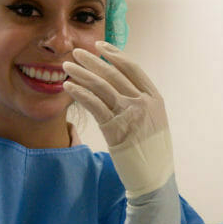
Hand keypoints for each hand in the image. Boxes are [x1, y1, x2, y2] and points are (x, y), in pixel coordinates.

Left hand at [63, 41, 172, 197]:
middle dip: (92, 60)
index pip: (132, 68)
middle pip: (113, 73)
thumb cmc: (153, 152)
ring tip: (67, 66)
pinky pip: (93, 104)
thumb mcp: (154, 121)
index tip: (100, 46)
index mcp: (154, 98)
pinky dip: (79, 93)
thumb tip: (120, 87)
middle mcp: (143, 103)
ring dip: (81, 73)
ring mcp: (129, 114)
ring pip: (101, 86)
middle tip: (76, 52)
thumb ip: (141, 103)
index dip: (114, 54)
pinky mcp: (115, 128)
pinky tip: (68, 87)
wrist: (155, 177)